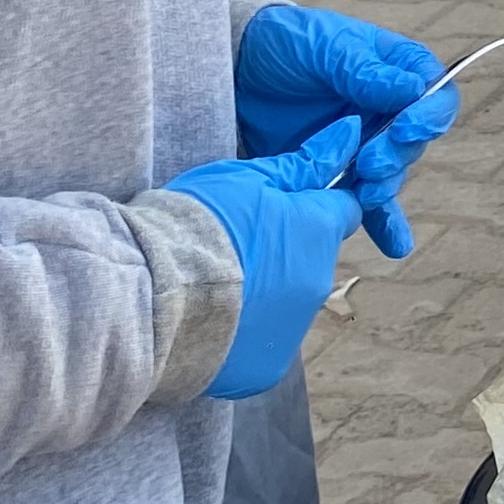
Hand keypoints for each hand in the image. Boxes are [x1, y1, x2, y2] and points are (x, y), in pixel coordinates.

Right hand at [170, 117, 366, 398]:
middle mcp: (318, 283)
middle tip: (231, 246)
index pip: (343, 210)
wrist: (152, 296)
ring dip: (263, 294)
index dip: (316, 204)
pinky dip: (242, 334)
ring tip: (211, 286)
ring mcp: (294, 331)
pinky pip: (261, 345)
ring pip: (286, 303)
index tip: (285, 205)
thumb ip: (304, 163)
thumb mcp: (247, 178)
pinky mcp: (266, 369)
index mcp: (319, 232)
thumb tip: (351, 134)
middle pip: (311, 260)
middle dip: (284, 251)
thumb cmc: (197, 223)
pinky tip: (208, 322)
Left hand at [234, 1, 462, 254]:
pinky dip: (382, 224)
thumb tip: (412, 90)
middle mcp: (386, 109)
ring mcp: (362, 142)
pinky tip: (395, 247)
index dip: (429, 115)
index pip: (433, 93)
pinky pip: (366, 201)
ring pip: (391, 173)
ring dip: (385, 187)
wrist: (233, 69)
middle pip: (413, 141)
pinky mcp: (337, 170)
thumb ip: (366, 71)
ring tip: (365, 194)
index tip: (406, 128)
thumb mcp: (326, 46)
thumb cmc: (285, 43)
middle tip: (369, 162)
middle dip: (397, 156)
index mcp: (394, 70)